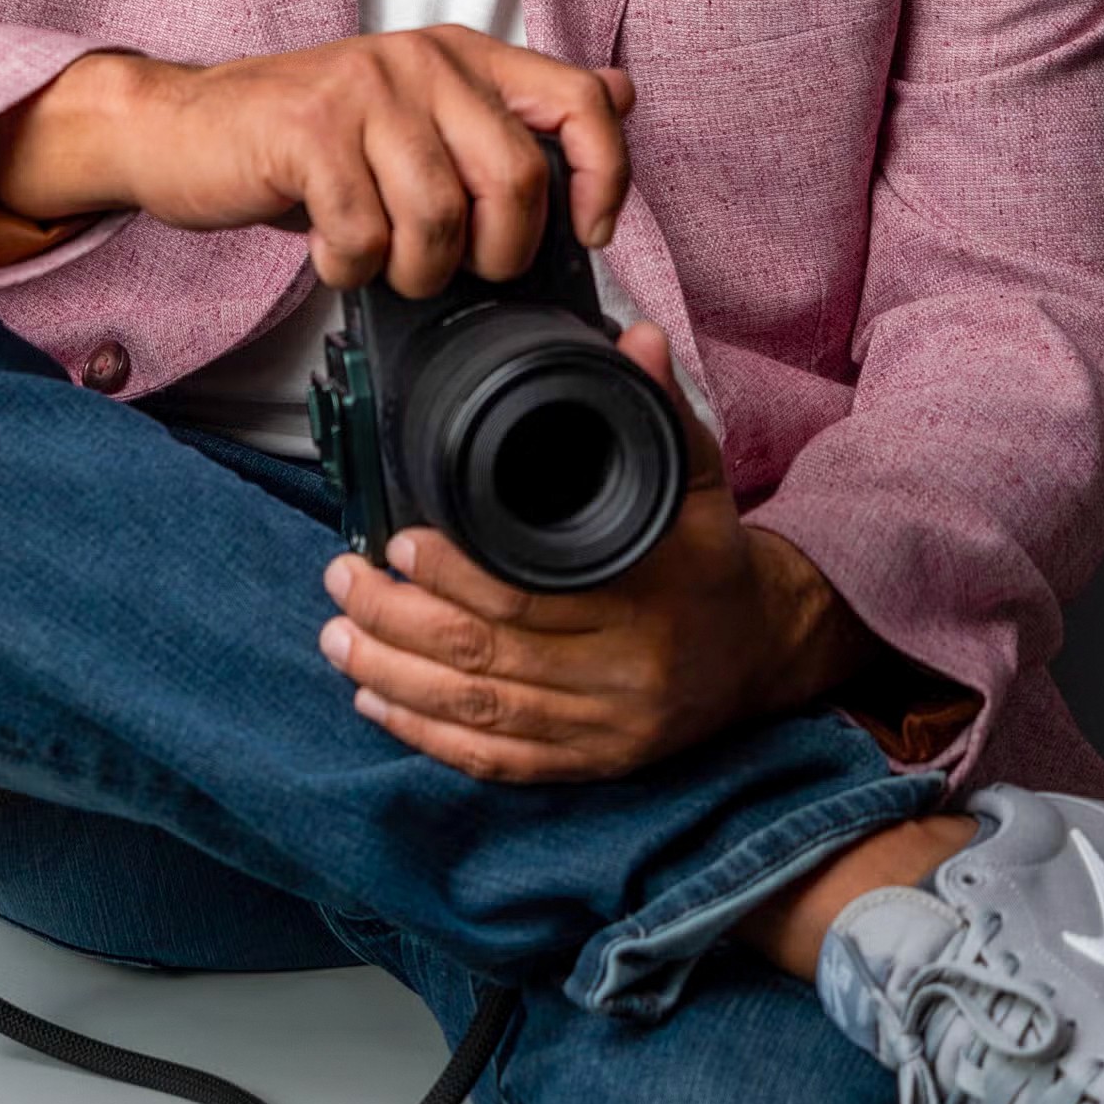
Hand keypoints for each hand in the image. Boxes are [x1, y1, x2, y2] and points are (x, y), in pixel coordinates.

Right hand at [0, 28, 632, 295]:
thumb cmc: (307, 139)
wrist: (182, 127)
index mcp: (463, 54)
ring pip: (440, 216)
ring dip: (416, 271)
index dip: (606, 177)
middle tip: (456, 270)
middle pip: (516, 177)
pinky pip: (364, 233)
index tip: (589, 233)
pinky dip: (350, 269)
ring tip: (382, 263)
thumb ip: (510, 110)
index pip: (582, 100)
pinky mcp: (307, 130)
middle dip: (497, 254)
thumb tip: (620, 92)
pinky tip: (331, 255)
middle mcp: (422, 59)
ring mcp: (364, 89)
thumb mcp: (418, 114)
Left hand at [316, 322, 874, 780]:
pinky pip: (498, 762)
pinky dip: (429, 737)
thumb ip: (659, 408)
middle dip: (398, 620)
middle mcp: (625, 675)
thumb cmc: (711, 556)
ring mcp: (605, 731)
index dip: (454, 574)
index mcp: (648, 601)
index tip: (398, 542)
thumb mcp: (698, 477)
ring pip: (480, 714)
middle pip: (488, 655)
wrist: (763, 650)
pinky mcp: (591, 766)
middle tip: (343, 580)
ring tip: (339, 637)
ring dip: (397, 676)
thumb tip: (630, 337)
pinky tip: (379, 702)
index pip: (531, 595)